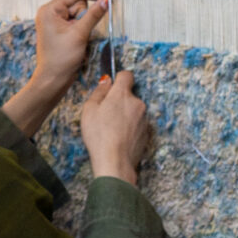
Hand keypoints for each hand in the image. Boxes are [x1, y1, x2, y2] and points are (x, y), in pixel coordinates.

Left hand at [2, 0, 109, 137]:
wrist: (53, 79)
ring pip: (80, 14)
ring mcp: (56, 21)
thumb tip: (106, 0)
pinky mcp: (61, 29)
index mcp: (50, 10)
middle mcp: (51, 12)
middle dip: (85, 16)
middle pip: (78, 3)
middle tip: (82, 31)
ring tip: (78, 40)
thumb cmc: (61, 59)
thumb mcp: (80, 34)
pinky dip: (82, 30)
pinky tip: (78, 42)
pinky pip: (78, 23)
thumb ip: (94, 15)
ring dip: (84, 25)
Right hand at [78, 71, 152, 185]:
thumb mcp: (90, 109)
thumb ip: (99, 91)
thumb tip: (106, 80)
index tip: (111, 87)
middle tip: (105, 115)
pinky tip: (119, 138)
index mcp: (123, 94)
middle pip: (128, 95)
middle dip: (119, 102)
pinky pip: (137, 124)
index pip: (126, 75)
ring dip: (125, 115)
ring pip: (133, 111)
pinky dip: (130, 128)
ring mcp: (144, 119)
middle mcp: (137, 103)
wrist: (115, 161)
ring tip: (111, 130)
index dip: (118, 79)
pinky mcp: (147, 133)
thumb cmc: (99, 135)